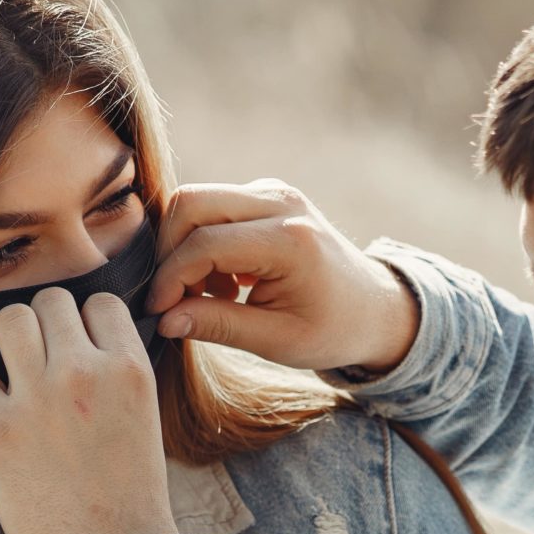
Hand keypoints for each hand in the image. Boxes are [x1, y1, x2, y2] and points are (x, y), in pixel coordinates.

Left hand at [0, 286, 183, 533]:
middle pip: (50, 302)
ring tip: (17, 380)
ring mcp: (39, 397)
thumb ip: (118, 376)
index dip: (86, 324)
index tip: (80, 350)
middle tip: (43, 364)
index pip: (99, 302)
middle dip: (46, 329)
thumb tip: (86, 342)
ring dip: (10, 345)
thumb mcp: (145, 420)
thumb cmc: (131, 499)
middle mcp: (85, 372)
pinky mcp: (0, 430)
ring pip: (9, 320)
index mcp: (131, 369)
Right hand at [142, 180, 419, 375]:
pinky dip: (205, 241)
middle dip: (169, 252)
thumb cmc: (333, 330)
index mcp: (290, 241)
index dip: (171, 279)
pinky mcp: (268, 193)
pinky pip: (215, 205)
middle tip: (175, 298)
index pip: (205, 244)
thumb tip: (163, 319)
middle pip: (191, 203)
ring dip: (186, 246)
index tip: (158, 312)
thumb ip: (219, 326)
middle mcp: (282, 202)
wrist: (375, 308)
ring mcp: (275, 192)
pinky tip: (226, 281)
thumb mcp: (277, 341)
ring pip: (198, 199)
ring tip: (211, 294)